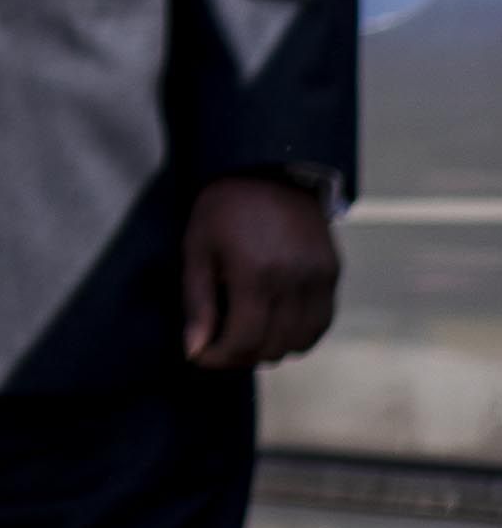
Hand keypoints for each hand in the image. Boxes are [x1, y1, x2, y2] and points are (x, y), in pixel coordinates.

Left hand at [181, 170, 341, 370]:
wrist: (270, 169)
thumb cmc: (223, 208)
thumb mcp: (196, 249)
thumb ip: (197, 303)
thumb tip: (194, 351)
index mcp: (256, 274)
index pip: (244, 341)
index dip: (219, 358)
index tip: (200, 355)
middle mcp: (295, 280)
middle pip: (273, 347)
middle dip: (241, 356)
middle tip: (218, 345)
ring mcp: (320, 277)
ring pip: (301, 342)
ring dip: (271, 348)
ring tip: (244, 334)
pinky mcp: (333, 273)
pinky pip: (321, 323)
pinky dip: (297, 334)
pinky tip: (272, 323)